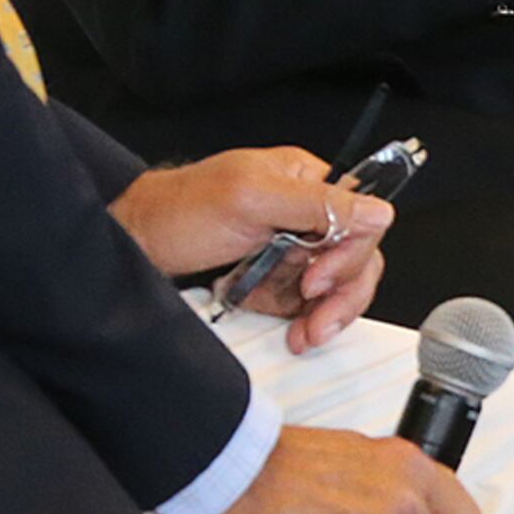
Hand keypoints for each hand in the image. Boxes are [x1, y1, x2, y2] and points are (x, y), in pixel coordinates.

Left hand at [111, 148, 391, 352]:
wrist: (135, 240)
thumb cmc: (179, 212)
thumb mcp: (250, 201)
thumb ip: (318, 205)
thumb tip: (377, 211)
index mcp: (307, 181)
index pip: (361, 222)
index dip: (346, 258)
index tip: (315, 282)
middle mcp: (305, 209)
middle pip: (355, 258)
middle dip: (338, 296)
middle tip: (316, 324)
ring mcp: (291, 242)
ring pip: (333, 284)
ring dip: (319, 313)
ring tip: (300, 333)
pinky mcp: (274, 269)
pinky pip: (302, 298)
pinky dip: (290, 313)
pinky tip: (268, 312)